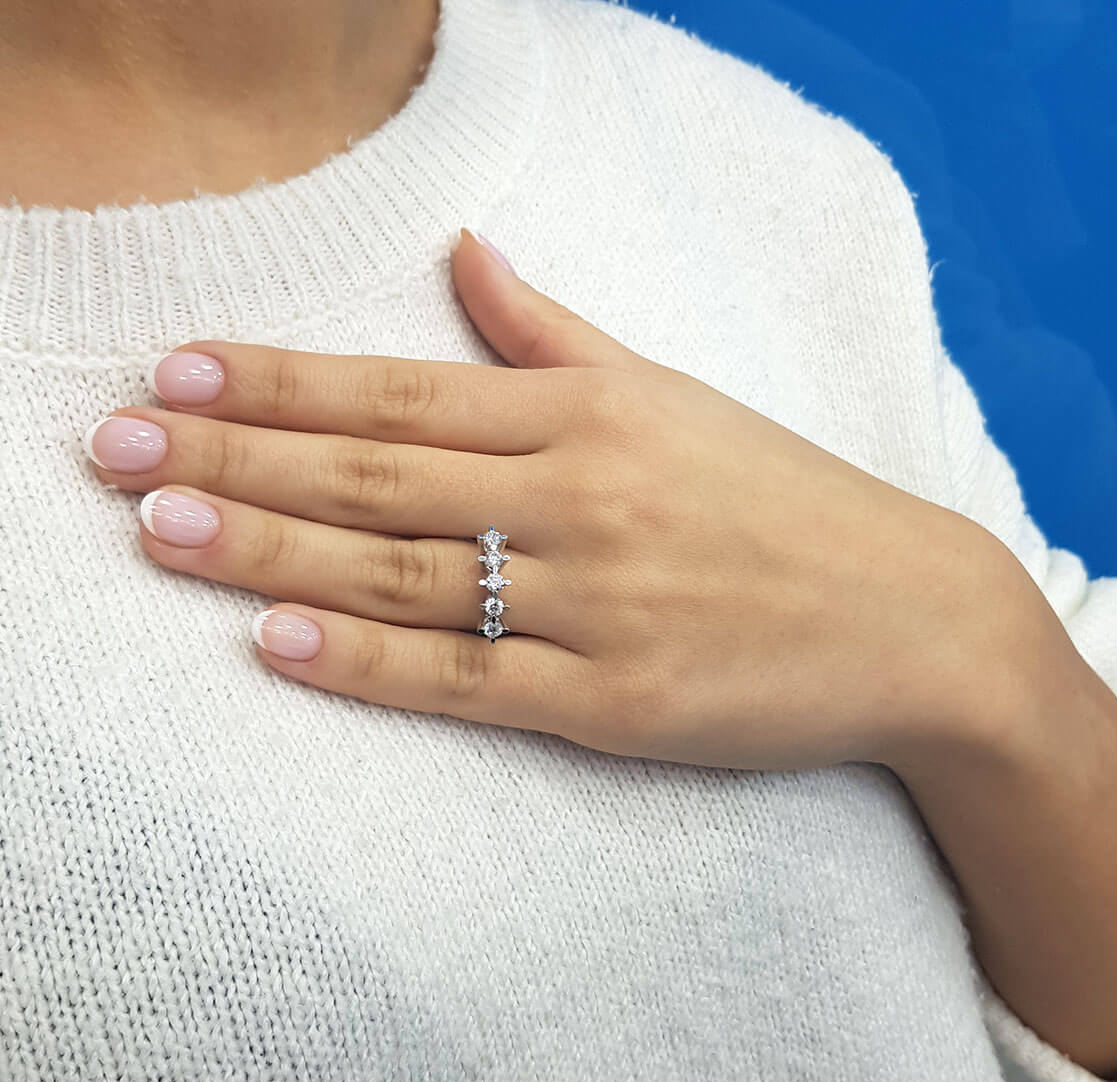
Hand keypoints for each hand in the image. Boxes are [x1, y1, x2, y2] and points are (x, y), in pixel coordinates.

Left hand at [83, 228, 1002, 770]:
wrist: (913, 617)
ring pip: (404, 572)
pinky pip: (471, 680)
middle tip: (114, 449)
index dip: (278, 378)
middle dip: (235, 455)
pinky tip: (279, 642)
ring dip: (271, 547)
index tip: (175, 370)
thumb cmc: (785, 502)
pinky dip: (371, 662)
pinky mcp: (618, 703)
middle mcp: (583, 499)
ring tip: (160, 527)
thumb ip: (556, 333)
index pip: (400, 389)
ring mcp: (598, 605)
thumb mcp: (676, 396)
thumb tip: (470, 254)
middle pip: (376, 473)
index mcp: (592, 415)